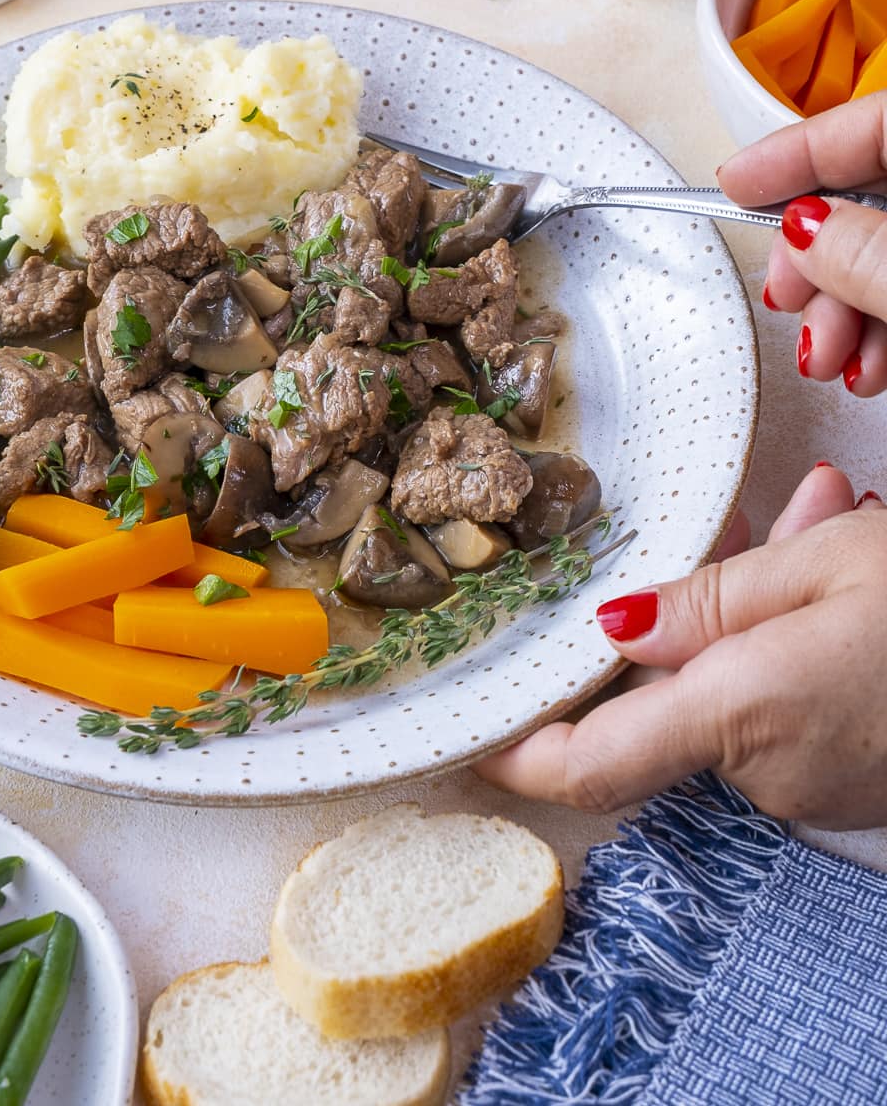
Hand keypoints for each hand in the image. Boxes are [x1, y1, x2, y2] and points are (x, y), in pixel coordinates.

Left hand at [475, 466, 886, 826]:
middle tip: (724, 531)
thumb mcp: (825, 567)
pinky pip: (778, 706)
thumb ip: (707, 601)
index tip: (468, 736)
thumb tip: (615, 626)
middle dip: (671, 618)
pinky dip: (783, 647)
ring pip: (728, 690)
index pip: (590, 763)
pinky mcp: (846, 778)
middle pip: (663, 700)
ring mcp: (811, 784)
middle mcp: (768, 770)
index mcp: (742, 713)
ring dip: (744, 617)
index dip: (516, 756)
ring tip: (804, 528)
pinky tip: (827, 583)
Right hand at [718, 95, 886, 395]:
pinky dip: (882, 326)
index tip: (734, 185)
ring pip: (886, 252)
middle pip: (870, 195)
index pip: (867, 122)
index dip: (792, 154)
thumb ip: (864, 254)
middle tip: (785, 297)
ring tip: (827, 360)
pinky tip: (866, 368)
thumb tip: (803, 231)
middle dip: (816, 256)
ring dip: (842, 308)